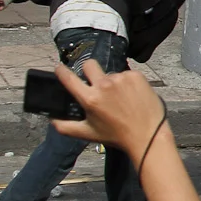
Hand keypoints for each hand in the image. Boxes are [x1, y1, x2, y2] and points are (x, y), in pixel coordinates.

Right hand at [51, 61, 165, 161]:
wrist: (148, 135)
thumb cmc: (117, 135)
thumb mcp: (88, 133)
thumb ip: (65, 127)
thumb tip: (52, 118)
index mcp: (90, 98)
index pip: (69, 78)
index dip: (61, 71)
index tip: (59, 68)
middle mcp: (104, 85)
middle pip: (89, 65)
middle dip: (88, 71)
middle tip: (94, 82)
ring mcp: (122, 78)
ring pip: (109, 73)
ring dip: (111, 82)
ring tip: (120, 98)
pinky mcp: (136, 76)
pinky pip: (126, 74)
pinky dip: (126, 83)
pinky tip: (131, 95)